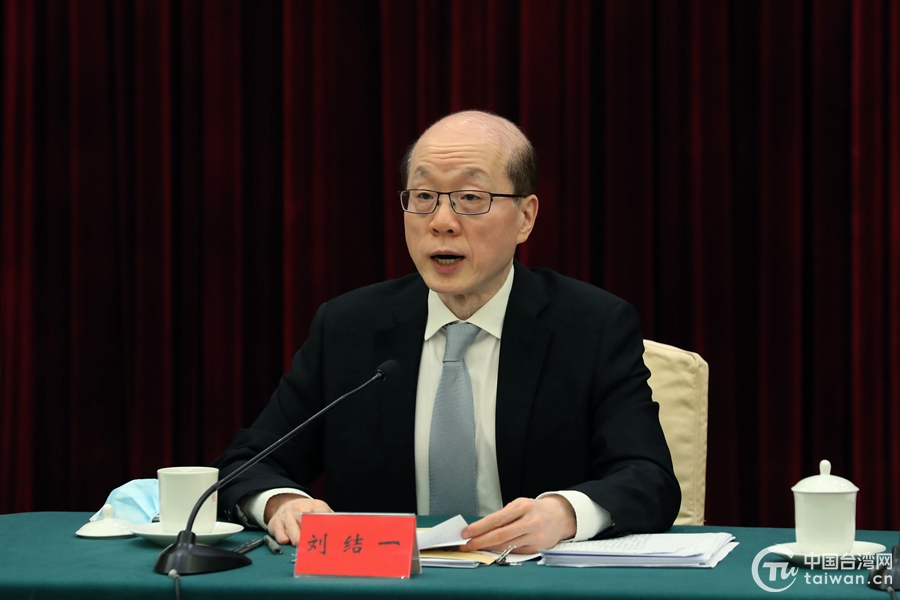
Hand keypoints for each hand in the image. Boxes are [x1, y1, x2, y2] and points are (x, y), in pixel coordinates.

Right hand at [264, 494, 332, 545]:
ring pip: (292, 527)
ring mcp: (287, 516)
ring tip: (300, 546)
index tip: (329, 536)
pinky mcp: (275, 523)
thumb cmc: (306, 511)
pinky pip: (278, 531)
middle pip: (305, 521)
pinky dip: (282, 537)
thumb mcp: (320, 510)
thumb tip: (342, 531)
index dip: (325, 526)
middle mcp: (299, 509)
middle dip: (310, 533)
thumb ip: (330, 519)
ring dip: (296, 537)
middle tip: (316, 545)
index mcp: (315, 506)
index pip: (322, 514)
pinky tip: (286, 541)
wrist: (285, 502)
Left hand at [458, 495, 576, 553]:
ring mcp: (534, 536)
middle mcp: (530, 521)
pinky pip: (514, 551)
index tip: (466, 533)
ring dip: (488, 548)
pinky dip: (501, 551)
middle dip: (480, 541)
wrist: (559, 516)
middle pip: (500, 534)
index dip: (479, 527)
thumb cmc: (534, 510)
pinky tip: (491, 550)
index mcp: (523, 506)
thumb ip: (503, 516)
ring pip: (506, 545)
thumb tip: (480, 529)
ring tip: (475, 548)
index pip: (497, 519)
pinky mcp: (537, 548)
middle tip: (466, 544)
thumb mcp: (519, 505)